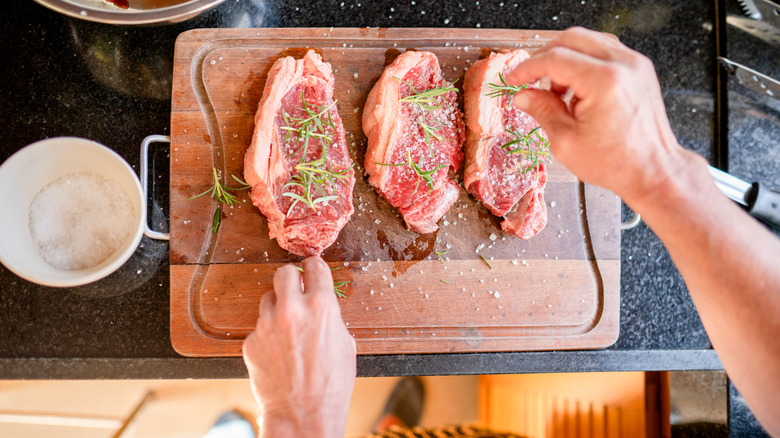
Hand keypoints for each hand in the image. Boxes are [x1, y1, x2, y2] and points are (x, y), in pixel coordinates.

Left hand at [242, 256, 355, 437]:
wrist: (303, 415)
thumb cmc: (330, 385)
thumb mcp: (345, 344)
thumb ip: (331, 317)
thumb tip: (322, 305)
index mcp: (321, 307)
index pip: (314, 266)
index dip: (314, 267)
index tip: (311, 269)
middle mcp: (292, 310)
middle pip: (284, 273)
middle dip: (291, 279)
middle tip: (296, 290)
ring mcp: (268, 325)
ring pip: (268, 298)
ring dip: (278, 307)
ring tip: (288, 328)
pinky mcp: (251, 341)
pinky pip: (259, 326)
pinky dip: (267, 334)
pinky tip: (278, 351)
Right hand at [508, 26, 689, 205]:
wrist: (653, 171)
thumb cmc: (617, 163)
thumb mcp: (566, 142)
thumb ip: (542, 111)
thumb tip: (523, 95)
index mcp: (603, 81)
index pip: (555, 59)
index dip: (528, 68)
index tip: (514, 79)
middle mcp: (623, 65)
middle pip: (572, 39)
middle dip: (544, 57)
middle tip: (529, 78)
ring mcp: (634, 65)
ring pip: (588, 41)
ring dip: (565, 58)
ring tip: (555, 89)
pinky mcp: (639, 70)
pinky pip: (604, 52)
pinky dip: (584, 62)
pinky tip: (576, 88)